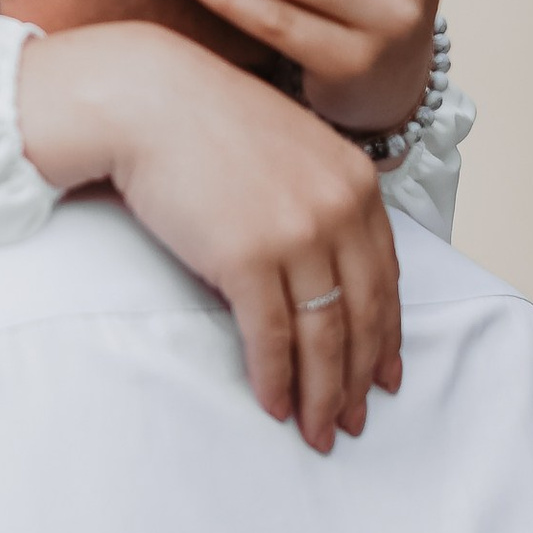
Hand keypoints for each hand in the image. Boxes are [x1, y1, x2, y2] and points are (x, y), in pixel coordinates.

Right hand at [17, 28, 398, 450]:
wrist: (146, 99)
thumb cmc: (204, 122)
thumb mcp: (288, 150)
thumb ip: (316, 201)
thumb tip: (317, 270)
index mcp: (357, 183)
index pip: (386, 278)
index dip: (386, 335)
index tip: (383, 375)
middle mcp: (339, 209)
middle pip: (364, 315)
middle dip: (358, 379)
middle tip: (352, 422)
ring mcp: (297, 235)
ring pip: (324, 336)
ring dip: (321, 394)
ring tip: (317, 432)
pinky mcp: (249, 258)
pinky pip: (272, 337)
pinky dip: (276, 379)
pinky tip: (273, 405)